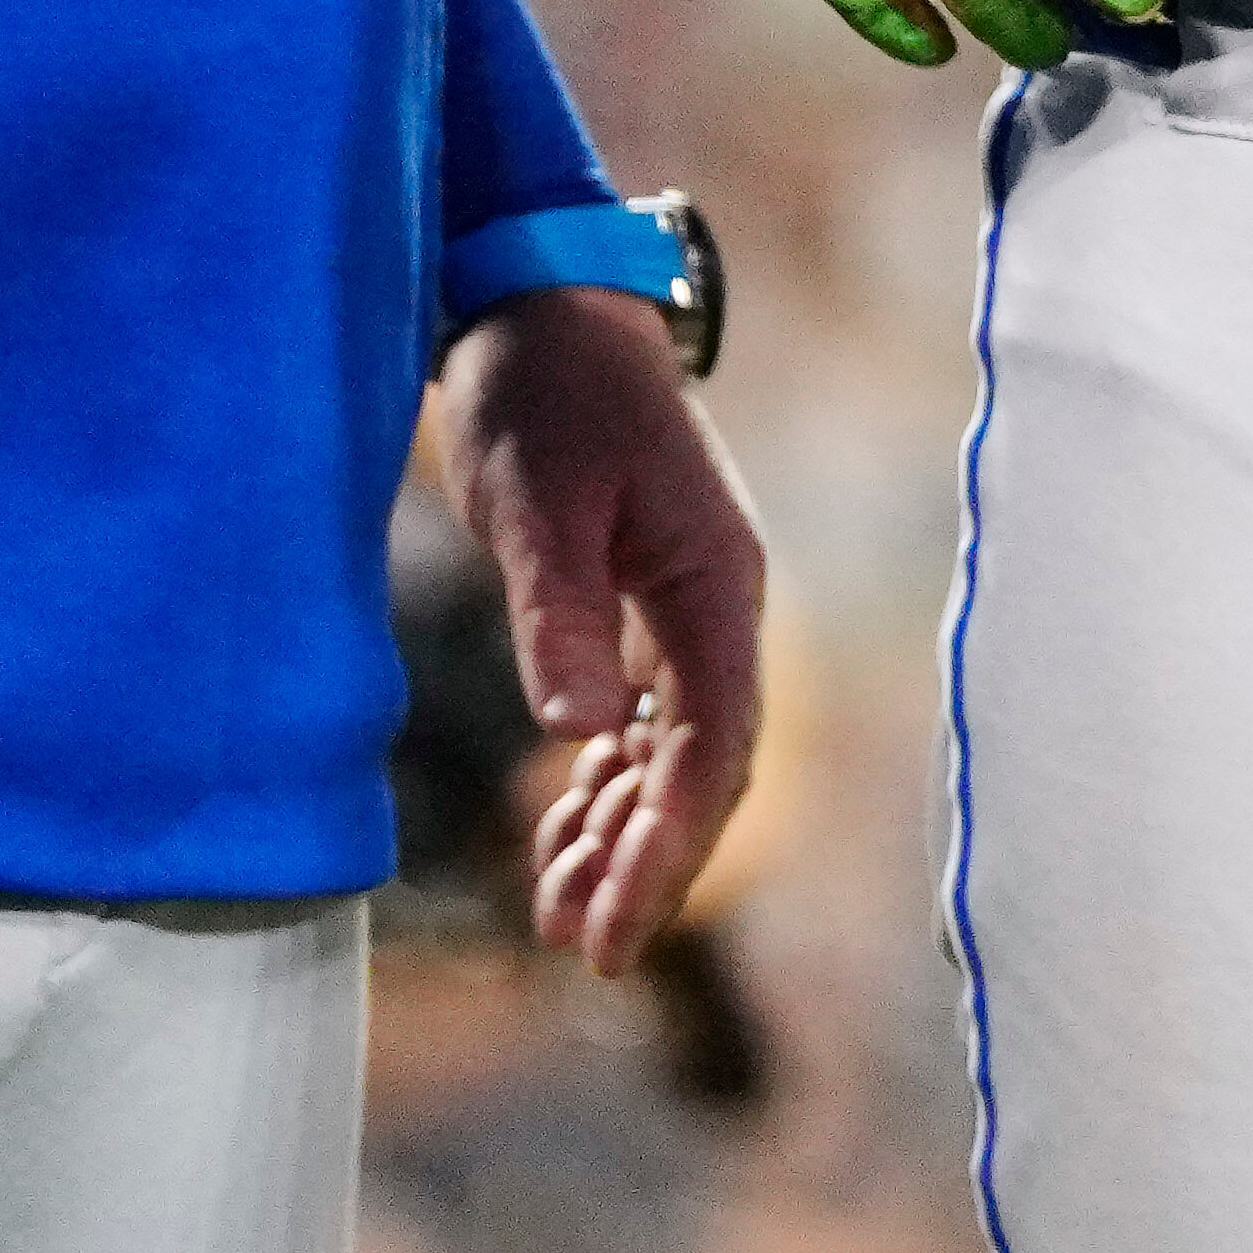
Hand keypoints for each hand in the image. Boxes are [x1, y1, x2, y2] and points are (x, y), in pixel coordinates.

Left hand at [432, 289, 765, 977]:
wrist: (540, 299)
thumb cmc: (543, 388)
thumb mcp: (538, 501)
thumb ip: (563, 615)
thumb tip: (589, 731)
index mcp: (714, 583)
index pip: (713, 742)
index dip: (671, 843)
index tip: (616, 922)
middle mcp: (714, 604)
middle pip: (701, 765)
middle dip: (648, 864)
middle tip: (584, 954)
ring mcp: (681, 604)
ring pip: (670, 751)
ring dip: (621, 834)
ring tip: (560, 918)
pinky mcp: (638, 598)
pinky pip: (638, 717)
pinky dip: (603, 781)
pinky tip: (560, 831)